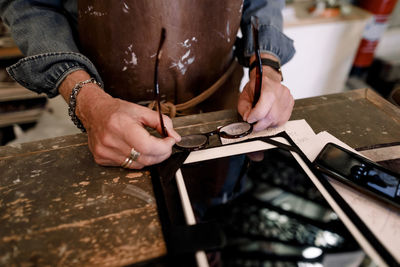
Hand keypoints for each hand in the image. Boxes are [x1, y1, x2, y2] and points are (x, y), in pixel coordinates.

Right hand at [59, 70, 180, 168]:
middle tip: (166, 146)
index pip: (147, 146)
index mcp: (120, 125)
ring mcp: (104, 152)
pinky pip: (127, 165)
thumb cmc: (117, 111)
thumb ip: (160, 122)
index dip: (163, 147)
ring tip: (151, 146)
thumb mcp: (141, 110)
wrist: (94, 112)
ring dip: (150, 158)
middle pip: (144, 158)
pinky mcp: (101, 159)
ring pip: (138, 164)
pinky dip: (137, 159)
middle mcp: (110, 140)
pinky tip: (135, 149)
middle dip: (161, 154)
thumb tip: (175, 137)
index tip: (170, 141)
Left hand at [238, 54, 293, 131]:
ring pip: (277, 120)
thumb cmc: (256, 87)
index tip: (249, 119)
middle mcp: (280, 92)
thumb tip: (247, 118)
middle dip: (260, 125)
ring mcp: (287, 98)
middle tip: (253, 124)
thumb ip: (244, 108)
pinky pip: (282, 120)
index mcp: (267, 87)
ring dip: (266, 124)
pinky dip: (273, 122)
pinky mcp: (291, 104)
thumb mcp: (244, 95)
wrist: (267, 80)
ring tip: (261, 118)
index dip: (254, 117)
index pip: (263, 108)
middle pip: (271, 116)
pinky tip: (268, 117)